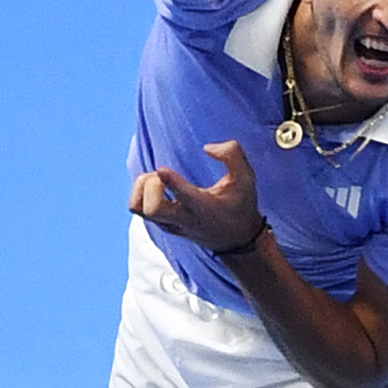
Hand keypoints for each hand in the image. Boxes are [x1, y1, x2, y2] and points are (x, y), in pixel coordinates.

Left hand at [130, 141, 266, 255]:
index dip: (169, 181)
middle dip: (151, 185)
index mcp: (205, 208)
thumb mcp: (247, 178)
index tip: (163, 169)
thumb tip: (207, 148)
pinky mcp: (162, 225)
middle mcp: (185, 219)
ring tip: (158, 181)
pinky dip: (142, 193)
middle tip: (162, 176)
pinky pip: (139, 209)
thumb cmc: (240, 204)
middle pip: (152, 208)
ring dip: (142, 189)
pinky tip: (159, 187)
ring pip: (139, 208)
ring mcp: (170, 224)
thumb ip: (232, 154)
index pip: (183, 196)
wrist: (236, 240)